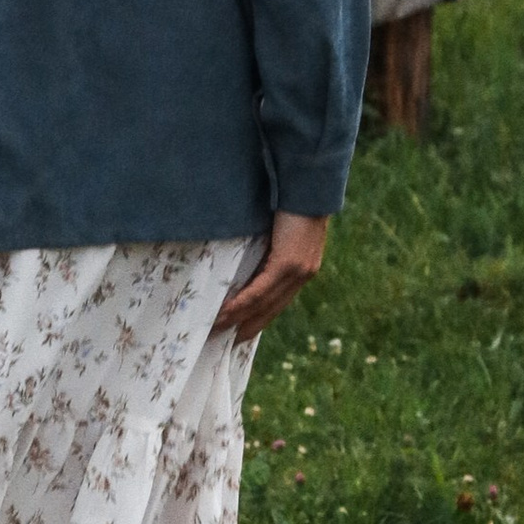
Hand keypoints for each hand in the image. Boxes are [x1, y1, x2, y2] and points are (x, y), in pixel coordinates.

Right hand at [215, 209, 326, 340]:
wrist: (306, 183)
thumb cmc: (289, 197)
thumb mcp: (277, 227)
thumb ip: (268, 244)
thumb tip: (243, 254)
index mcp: (303, 266)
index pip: (280, 299)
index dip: (261, 316)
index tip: (242, 330)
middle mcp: (303, 273)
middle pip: (272, 308)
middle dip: (249, 325)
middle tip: (228, 340)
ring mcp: (298, 270)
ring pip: (265, 303)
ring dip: (239, 318)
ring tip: (217, 328)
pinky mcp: (288, 263)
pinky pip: (262, 290)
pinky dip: (243, 303)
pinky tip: (227, 312)